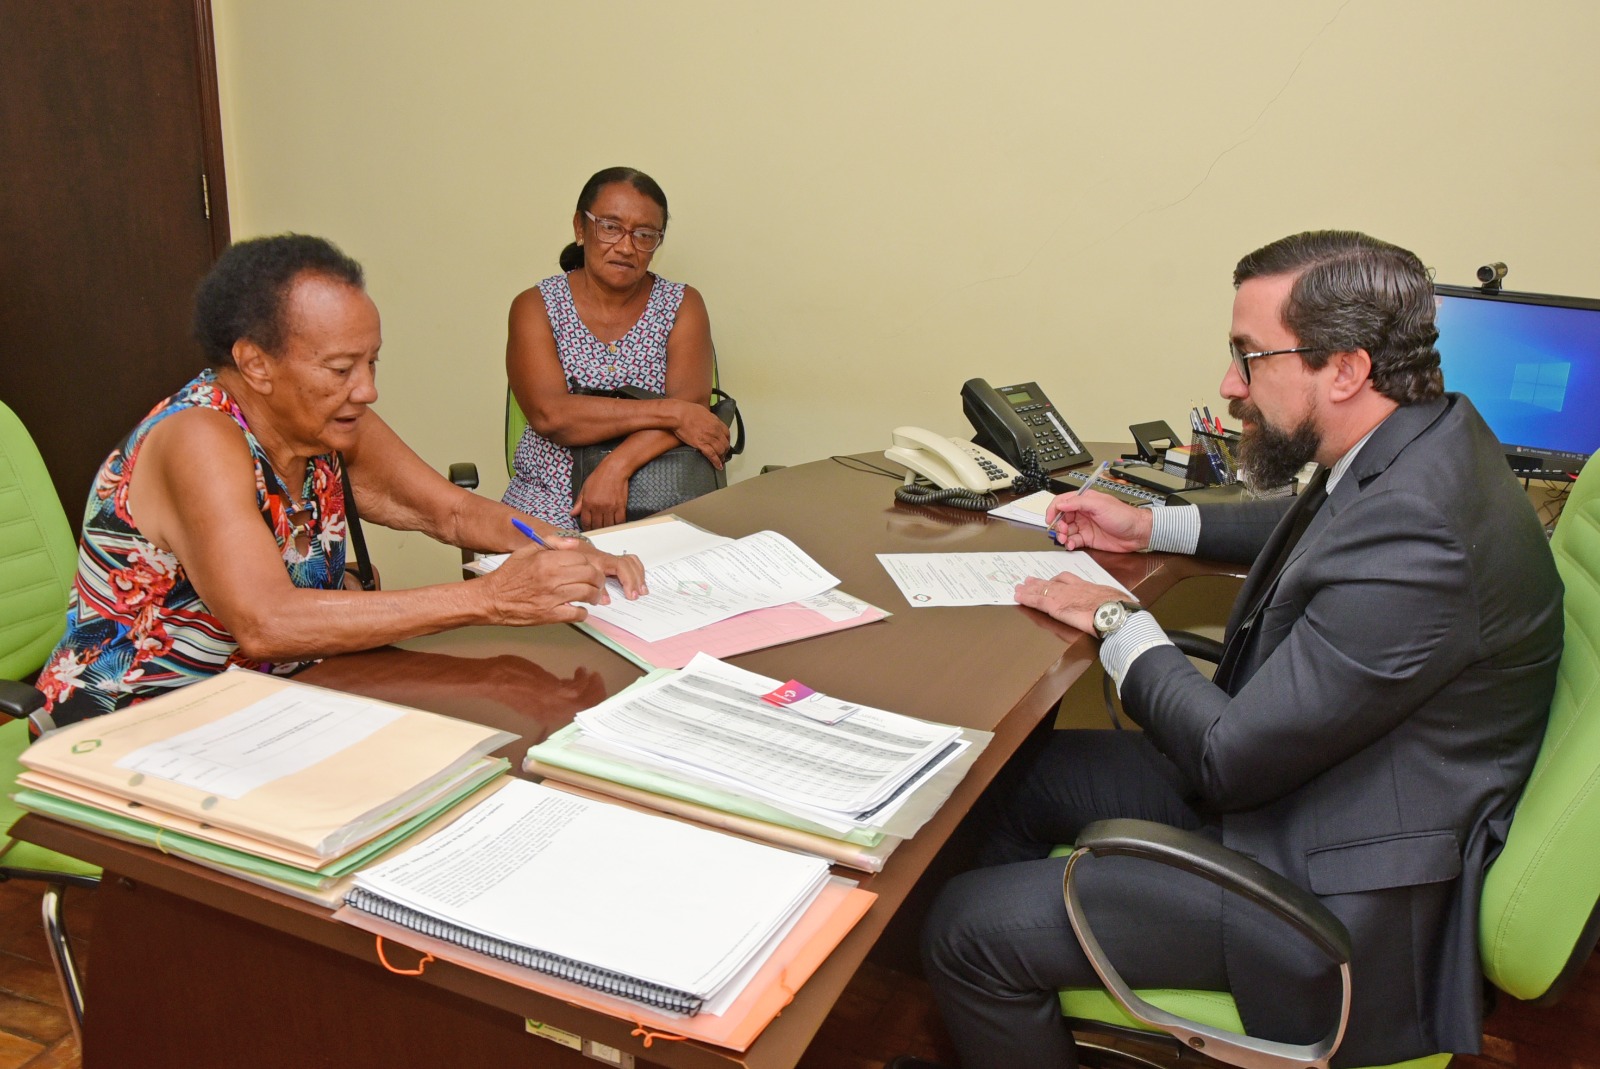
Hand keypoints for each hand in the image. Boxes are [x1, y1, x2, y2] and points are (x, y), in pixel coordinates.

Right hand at [481, 542, 605, 624]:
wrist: (491, 598)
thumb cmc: (509, 575)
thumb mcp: (526, 551)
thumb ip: (552, 543)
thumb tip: (573, 543)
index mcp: (547, 560)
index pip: (582, 559)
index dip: (590, 564)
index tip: (591, 569)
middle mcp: (551, 577)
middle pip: (590, 575)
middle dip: (598, 580)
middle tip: (597, 583)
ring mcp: (551, 597)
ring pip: (587, 593)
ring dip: (594, 596)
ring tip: (592, 596)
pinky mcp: (549, 615)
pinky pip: (577, 614)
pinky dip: (582, 612)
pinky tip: (579, 609)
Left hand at [571, 463, 630, 530]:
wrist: (614, 469)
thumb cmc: (599, 477)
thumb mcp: (585, 488)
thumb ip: (579, 502)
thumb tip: (572, 514)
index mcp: (588, 503)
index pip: (586, 522)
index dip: (586, 528)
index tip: (588, 530)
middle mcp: (598, 507)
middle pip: (597, 526)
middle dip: (596, 530)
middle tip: (597, 530)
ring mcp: (610, 508)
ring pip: (608, 526)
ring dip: (606, 529)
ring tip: (605, 529)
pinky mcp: (620, 507)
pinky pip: (619, 522)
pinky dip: (617, 525)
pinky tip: (615, 525)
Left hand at [573, 540, 646, 599]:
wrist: (569, 552)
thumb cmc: (574, 565)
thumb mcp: (581, 578)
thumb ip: (593, 589)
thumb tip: (606, 600)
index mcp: (601, 561)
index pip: (621, 567)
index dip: (628, 581)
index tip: (631, 595)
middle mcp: (609, 558)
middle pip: (629, 564)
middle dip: (636, 580)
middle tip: (639, 595)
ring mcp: (613, 558)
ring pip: (632, 561)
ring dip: (639, 575)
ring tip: (643, 590)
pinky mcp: (614, 560)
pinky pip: (631, 562)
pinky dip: (637, 571)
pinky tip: (639, 581)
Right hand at [672, 400, 729, 467]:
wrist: (679, 414)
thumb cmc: (688, 410)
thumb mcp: (704, 411)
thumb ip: (710, 418)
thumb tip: (710, 422)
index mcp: (716, 422)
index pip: (727, 433)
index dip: (727, 440)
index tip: (725, 443)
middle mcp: (715, 430)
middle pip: (725, 444)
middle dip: (725, 451)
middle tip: (723, 454)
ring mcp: (708, 438)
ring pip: (720, 450)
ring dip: (722, 457)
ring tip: (721, 461)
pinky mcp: (700, 444)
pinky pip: (712, 455)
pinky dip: (716, 462)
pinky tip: (718, 466)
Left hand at [1014, 572, 1133, 633]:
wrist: (1114, 613)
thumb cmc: (1119, 609)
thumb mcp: (1116, 600)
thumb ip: (1110, 601)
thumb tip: (1119, 604)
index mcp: (1088, 587)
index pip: (1069, 580)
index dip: (1057, 580)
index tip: (1052, 580)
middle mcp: (1073, 588)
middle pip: (1053, 582)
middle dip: (1041, 582)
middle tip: (1029, 580)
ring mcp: (1063, 596)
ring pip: (1042, 589)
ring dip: (1029, 589)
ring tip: (1019, 587)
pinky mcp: (1056, 606)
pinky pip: (1037, 600)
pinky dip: (1027, 598)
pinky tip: (1018, 597)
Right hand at [1044, 490, 1151, 552]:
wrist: (1136, 533)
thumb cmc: (1123, 516)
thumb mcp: (1100, 504)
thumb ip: (1078, 502)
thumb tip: (1061, 504)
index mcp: (1084, 500)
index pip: (1063, 502)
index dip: (1053, 510)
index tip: (1050, 519)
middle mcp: (1083, 512)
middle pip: (1062, 517)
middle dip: (1058, 525)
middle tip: (1062, 531)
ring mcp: (1085, 526)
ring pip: (1066, 530)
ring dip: (1062, 535)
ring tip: (1065, 539)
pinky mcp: (1088, 538)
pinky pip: (1073, 540)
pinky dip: (1069, 543)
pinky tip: (1071, 545)